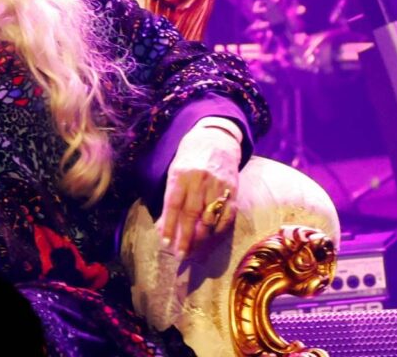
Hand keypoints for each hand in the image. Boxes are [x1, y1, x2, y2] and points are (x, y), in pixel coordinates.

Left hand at [157, 119, 241, 259]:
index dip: (169, 225)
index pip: (173, 204)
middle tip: (181, 255)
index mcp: (180, 175)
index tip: (166, 244)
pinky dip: (220, 230)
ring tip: (195, 252)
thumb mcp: (174, 172)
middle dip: (186, 238)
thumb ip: (170, 197)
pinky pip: (228, 214)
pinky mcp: (233, 189)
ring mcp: (218, 185)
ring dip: (203, 238)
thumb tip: (163, 227)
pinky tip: (212, 240)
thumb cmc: (189, 160)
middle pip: (192, 214)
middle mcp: (199, 180)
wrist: (215, 140)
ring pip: (211, 217)